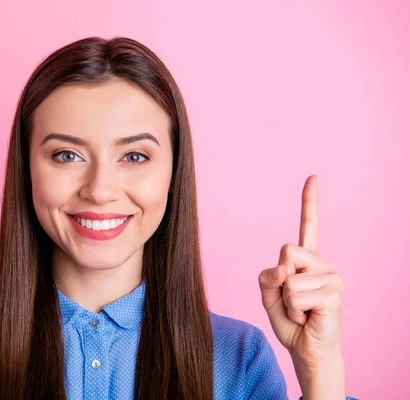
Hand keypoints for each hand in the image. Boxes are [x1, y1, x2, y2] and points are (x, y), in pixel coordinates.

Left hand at [258, 175, 343, 368]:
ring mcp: (332, 277)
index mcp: (307, 259)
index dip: (310, 201)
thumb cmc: (289, 320)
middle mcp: (323, 263)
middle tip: (293, 301)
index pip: (310, 225)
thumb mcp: (268, 294)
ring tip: (301, 311)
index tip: (313, 176)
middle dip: (279, 280)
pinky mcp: (334, 293)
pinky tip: (308, 317)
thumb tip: (283, 269)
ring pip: (288, 279)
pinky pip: (295, 295)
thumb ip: (268, 276)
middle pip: (286, 251)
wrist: (306, 348)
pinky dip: (293, 311)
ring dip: (286, 302)